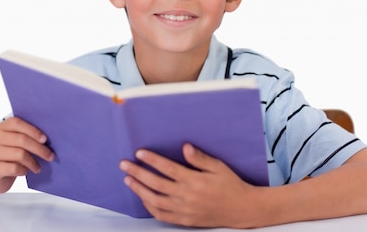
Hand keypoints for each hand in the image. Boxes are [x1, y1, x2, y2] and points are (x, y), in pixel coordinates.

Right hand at [0, 116, 54, 193]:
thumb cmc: (8, 158)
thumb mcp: (14, 144)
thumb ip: (24, 137)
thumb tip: (46, 139)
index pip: (16, 123)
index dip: (32, 130)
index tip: (45, 139)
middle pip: (21, 139)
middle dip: (39, 148)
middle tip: (50, 156)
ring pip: (19, 154)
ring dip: (33, 162)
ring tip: (38, 167)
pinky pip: (14, 168)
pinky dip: (23, 170)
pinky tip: (25, 172)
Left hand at [119, 143, 258, 227]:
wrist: (241, 209)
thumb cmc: (230, 185)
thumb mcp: (218, 167)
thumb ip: (200, 158)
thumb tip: (185, 147)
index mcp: (194, 181)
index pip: (167, 168)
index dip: (151, 160)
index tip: (139, 152)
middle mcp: (186, 196)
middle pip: (155, 183)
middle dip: (137, 173)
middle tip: (124, 165)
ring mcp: (184, 210)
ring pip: (154, 200)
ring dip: (139, 189)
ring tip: (128, 180)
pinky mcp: (184, 220)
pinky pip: (162, 215)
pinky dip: (149, 206)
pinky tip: (143, 198)